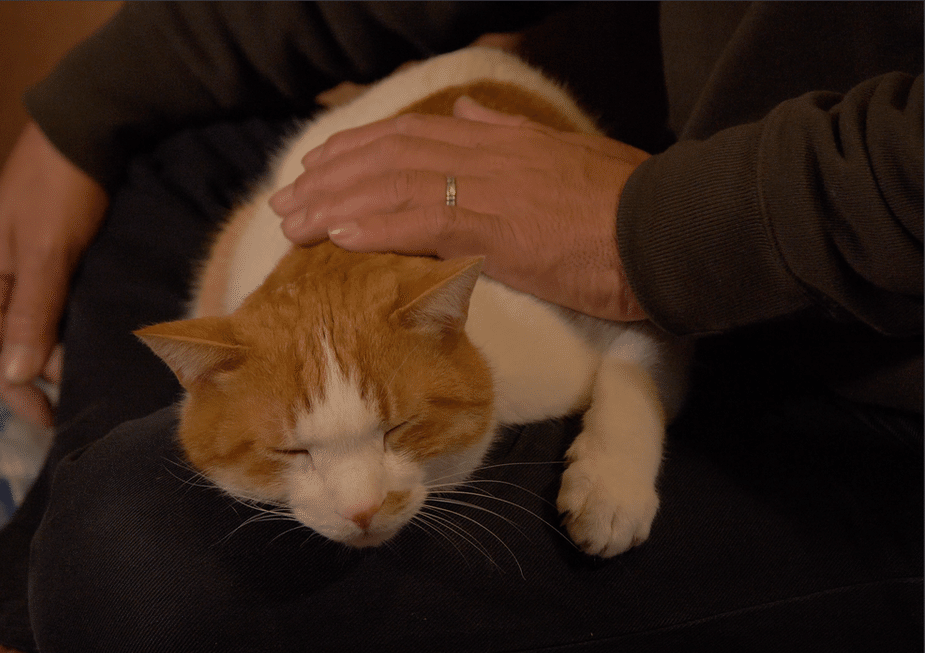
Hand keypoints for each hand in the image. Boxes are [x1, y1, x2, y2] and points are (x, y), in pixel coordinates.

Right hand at [0, 122, 107, 426]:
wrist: (88, 126)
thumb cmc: (62, 187)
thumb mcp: (47, 252)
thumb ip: (33, 313)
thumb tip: (18, 375)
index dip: (16, 391)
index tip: (49, 420)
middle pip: (10, 344)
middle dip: (37, 379)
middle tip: (77, 405)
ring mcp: (26, 265)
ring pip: (35, 327)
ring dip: (56, 356)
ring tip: (89, 381)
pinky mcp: (55, 255)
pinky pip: (55, 307)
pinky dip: (71, 330)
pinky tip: (94, 342)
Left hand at [270, 96, 649, 321]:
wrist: (666, 229)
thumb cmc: (624, 202)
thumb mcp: (564, 153)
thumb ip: (509, 134)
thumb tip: (470, 115)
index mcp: (496, 142)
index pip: (410, 137)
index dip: (358, 149)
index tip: (319, 164)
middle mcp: (482, 156)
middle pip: (387, 158)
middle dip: (329, 178)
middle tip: (285, 199)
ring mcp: (486, 190)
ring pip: (391, 188)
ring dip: (335, 206)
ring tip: (291, 221)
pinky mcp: (496, 229)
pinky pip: (421, 223)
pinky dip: (375, 228)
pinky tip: (337, 238)